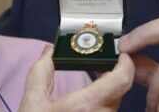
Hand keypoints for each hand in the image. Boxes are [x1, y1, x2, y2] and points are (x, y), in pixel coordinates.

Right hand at [20, 46, 134, 111]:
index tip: (121, 54)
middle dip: (111, 77)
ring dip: (105, 96)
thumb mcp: (32, 101)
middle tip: (100, 65)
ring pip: (113, 107)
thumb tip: (50, 52)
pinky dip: (100, 109)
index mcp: (85, 106)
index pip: (122, 80)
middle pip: (118, 92)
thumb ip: (42, 71)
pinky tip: (87, 108)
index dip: (126, 64)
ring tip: (92, 86)